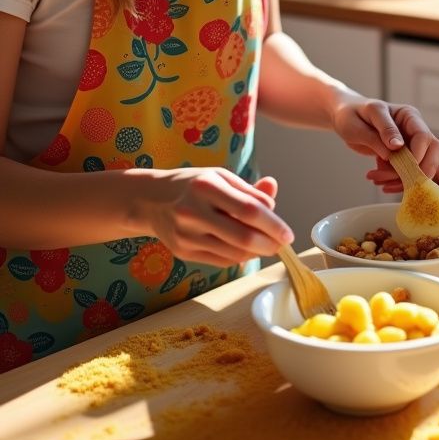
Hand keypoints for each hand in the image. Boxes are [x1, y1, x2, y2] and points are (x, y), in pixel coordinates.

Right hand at [137, 167, 292, 265]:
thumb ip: (249, 190)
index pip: (249, 210)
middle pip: (243, 237)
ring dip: (257, 253)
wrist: (150, 200)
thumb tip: (273, 195)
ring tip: (265, 245)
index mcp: (206, 186)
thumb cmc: (192, 185)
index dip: (273, 225)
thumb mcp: (220, 177)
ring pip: (234, 254)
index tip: (287, 233)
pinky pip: (221, 261)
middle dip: (269, 244)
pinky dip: (239, 257)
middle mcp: (193, 212)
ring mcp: (186, 235)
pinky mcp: (183, 252)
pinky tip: (245, 249)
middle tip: (281, 244)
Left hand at [331, 98, 438, 193]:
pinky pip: (407, 174)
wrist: (344, 119)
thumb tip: (398, 146)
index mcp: (409, 116)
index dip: (415, 155)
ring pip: (419, 168)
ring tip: (375, 178)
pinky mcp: (402, 157)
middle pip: (430, 155)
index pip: (423, 137)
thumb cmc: (353, 113)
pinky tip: (377, 180)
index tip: (398, 166)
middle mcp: (414, 130)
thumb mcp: (366, 118)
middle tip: (388, 180)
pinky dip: (394, 182)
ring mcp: (410, 144)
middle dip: (412, 172)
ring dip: (400, 180)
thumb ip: (383, 130)